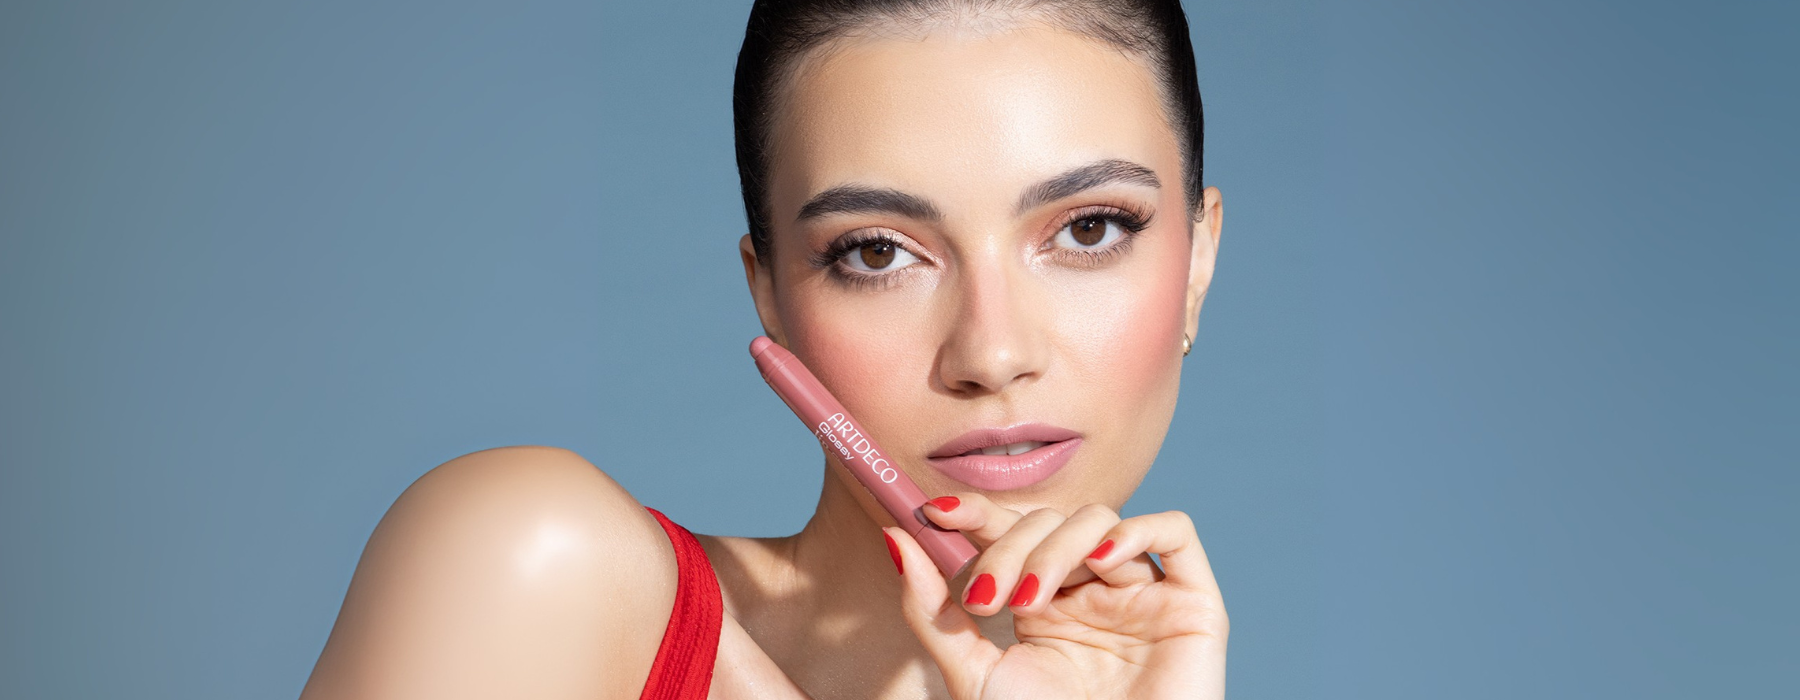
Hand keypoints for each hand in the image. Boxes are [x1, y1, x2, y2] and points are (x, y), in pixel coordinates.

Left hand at [884, 494, 1226, 698]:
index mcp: (1044, 601)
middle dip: (1008, 547)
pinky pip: (1174, 531)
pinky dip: (1137, 531)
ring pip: (1100, 521)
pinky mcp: (1191, 601)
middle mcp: (1091, 590)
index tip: (936, 512)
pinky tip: (1102, 562)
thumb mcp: (973, 673)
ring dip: (1056, 547)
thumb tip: (894, 539)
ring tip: (1031, 601)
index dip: (977, 512)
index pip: (1011, 532)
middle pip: (1049, 521)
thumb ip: (933, 611)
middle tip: (987, 599)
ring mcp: (1140, 592)